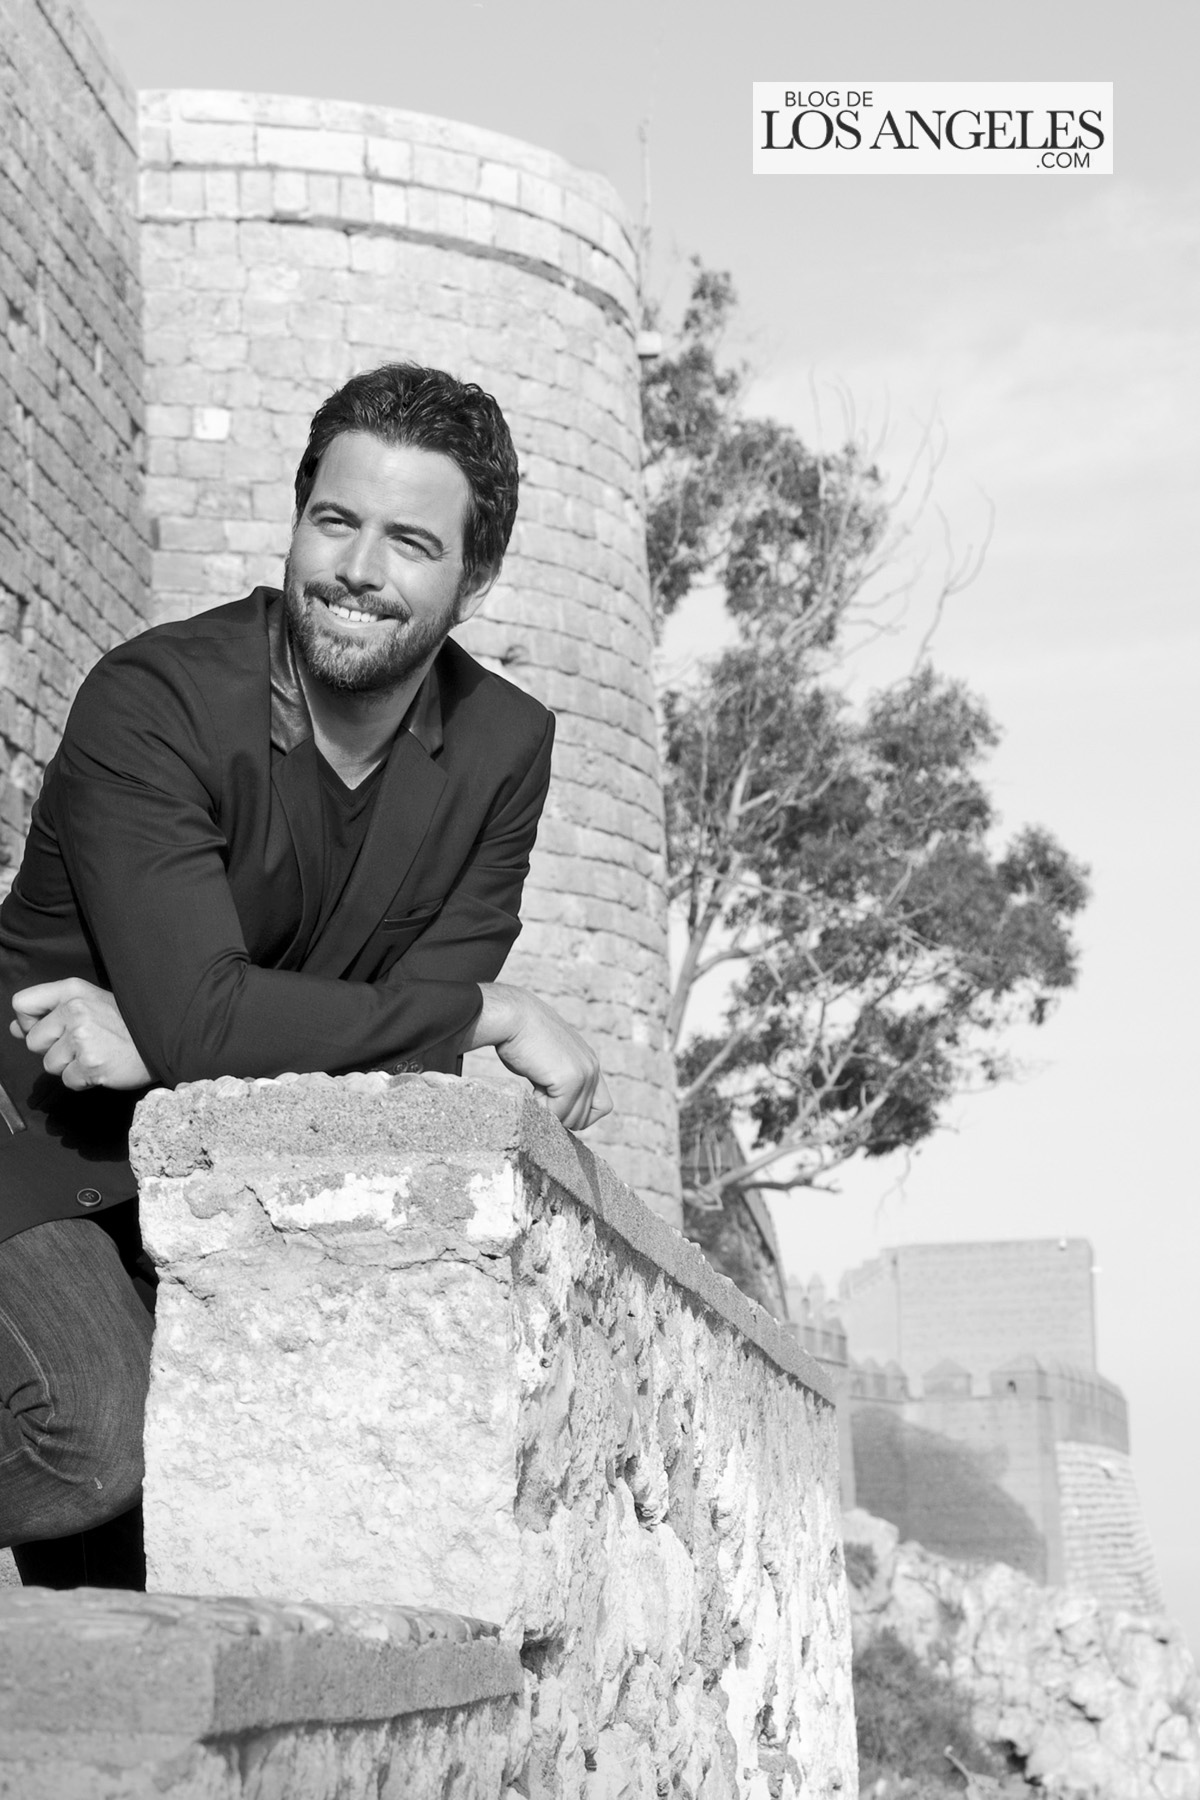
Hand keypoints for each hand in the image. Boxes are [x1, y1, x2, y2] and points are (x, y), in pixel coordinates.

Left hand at [11, 979, 151, 1090]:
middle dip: (52, 1049)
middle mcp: (75, 1009)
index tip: (50, 1029)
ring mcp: (83, 1037)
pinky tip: (101, 1067)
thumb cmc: (124, 1025)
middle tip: (82, 1044)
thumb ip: (48, 1014)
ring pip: (49, 1064)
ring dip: (69, 1066)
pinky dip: (83, 1080)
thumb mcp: (88, 1005)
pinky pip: (68, 1080)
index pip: (22, 1003)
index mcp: (73, 990)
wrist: (162, 1042)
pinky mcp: (90, 1063)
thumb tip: (15, 1028)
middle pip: (33, 1041)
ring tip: (95, 1054)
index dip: (29, 1022)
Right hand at [468, 983, 611, 1129]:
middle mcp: (592, 1067)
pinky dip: (544, 1110)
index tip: (555, 1106)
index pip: (601, 1106)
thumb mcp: (549, 1059)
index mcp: (589, 1062)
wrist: (513, 1016)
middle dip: (560, 1115)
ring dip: (551, 1113)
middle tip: (540, 1095)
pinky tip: (533, 1090)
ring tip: (535, 1090)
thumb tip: (554, 1106)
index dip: (578, 1114)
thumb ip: (559, 1079)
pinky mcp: (571, 1079)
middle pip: (585, 1116)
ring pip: (573, 1119)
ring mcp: (585, 1073)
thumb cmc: (520, 1036)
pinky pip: (559, 1113)